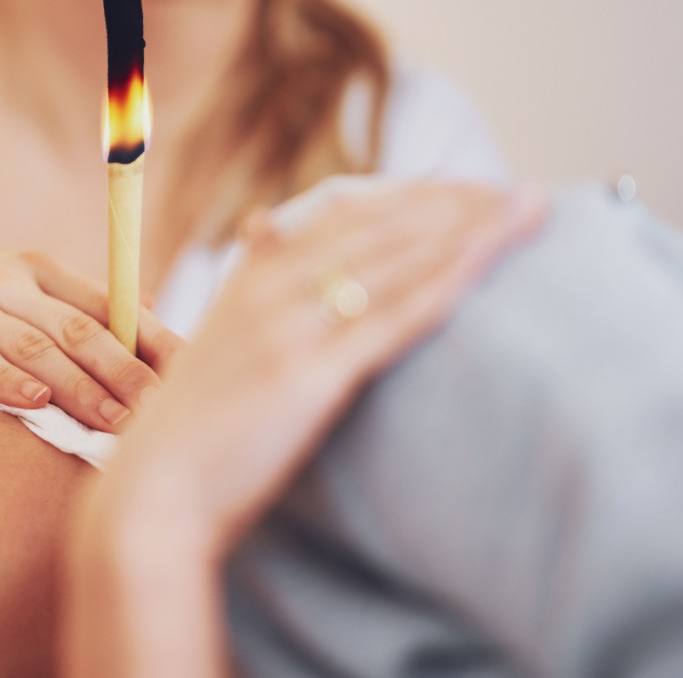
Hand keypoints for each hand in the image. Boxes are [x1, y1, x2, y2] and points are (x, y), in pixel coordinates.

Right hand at [0, 240, 182, 430]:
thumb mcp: (7, 286)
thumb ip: (70, 303)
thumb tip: (148, 315)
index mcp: (37, 270)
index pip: (109, 307)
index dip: (153, 344)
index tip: (194, 379)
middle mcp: (8, 280)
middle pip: (82, 330)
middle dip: (130, 375)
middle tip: (168, 415)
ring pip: (36, 346)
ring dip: (81, 387)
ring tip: (118, 423)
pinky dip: (4, 378)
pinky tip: (33, 403)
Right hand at [90, 180, 549, 551]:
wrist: (154, 493)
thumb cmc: (188, 426)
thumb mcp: (213, 335)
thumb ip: (247, 280)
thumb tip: (261, 223)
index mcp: (252, 279)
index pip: (344, 212)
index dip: (412, 194)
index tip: (467, 189)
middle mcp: (271, 290)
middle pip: (379, 225)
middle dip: (456, 202)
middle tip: (520, 193)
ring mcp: (288, 330)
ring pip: (393, 261)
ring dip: (468, 230)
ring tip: (529, 210)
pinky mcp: (308, 378)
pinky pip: (389, 320)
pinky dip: (444, 283)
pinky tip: (488, 260)